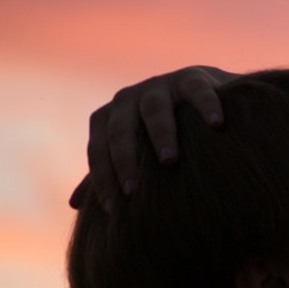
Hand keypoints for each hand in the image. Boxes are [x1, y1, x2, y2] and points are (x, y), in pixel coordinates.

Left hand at [69, 65, 235, 210]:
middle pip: (120, 129)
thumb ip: (108, 172)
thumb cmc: (166, 133)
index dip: (102, 178)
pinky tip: (216, 124)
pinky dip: (206, 105)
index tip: (113, 210)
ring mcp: (161, 85)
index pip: (99, 148)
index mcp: (111, 117)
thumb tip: (72, 204)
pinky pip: (196, 91)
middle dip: (124, 160)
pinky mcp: (193, 77)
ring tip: (169, 161)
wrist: (204, 98)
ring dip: (159, 134)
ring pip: (154, 109)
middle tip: (132, 191)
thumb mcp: (136, 152)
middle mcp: (130, 98)